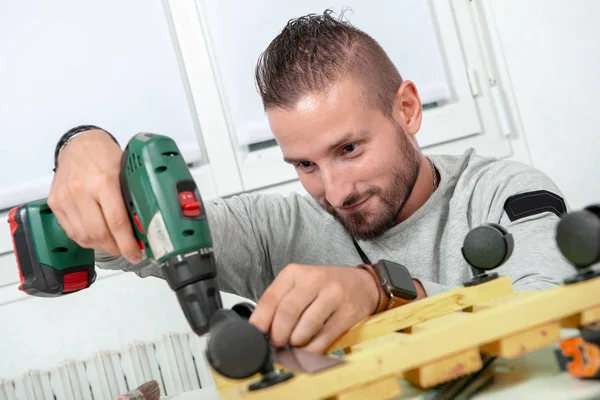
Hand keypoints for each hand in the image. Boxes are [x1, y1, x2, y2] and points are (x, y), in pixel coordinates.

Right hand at [48, 129, 141, 263]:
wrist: (78, 143)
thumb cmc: (104, 155)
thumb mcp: (125, 171)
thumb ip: (132, 196)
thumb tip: (145, 224)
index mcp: (104, 181)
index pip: (117, 222)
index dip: (128, 244)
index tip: (136, 253)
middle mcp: (82, 191)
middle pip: (99, 233)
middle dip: (116, 248)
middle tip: (127, 251)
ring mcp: (66, 198)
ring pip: (84, 236)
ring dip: (102, 246)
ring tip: (114, 244)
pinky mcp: (55, 203)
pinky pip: (71, 232)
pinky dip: (86, 240)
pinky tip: (97, 238)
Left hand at [248, 263, 379, 353]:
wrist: (362, 284)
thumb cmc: (325, 287)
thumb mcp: (300, 284)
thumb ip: (280, 302)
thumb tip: (261, 330)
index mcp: (295, 273)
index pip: (270, 298)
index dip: (260, 322)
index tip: (256, 336)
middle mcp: (314, 280)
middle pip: (287, 313)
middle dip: (278, 335)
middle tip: (277, 344)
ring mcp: (333, 295)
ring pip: (306, 327)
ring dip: (296, 343)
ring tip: (294, 345)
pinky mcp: (348, 313)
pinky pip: (324, 338)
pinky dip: (312, 350)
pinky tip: (308, 350)